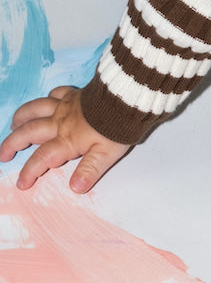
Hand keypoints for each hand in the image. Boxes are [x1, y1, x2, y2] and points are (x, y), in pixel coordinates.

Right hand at [0, 86, 130, 192]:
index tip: (22, 184)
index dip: (29, 171)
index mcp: (66, 140)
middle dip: (12, 144)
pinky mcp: (74, 94)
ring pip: (35, 110)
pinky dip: (46, 99)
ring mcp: (65, 106)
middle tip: (3, 154)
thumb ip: (89, 170)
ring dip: (21, 118)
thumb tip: (75, 188)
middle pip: (28, 132)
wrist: (126, 99)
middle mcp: (60, 122)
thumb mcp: (106, 155)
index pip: (42, 159)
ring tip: (13, 125)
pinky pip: (54, 94)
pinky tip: (45, 102)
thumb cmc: (118, 128)